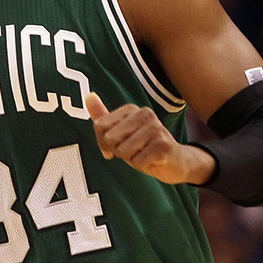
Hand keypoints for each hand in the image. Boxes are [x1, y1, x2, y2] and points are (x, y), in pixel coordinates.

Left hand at [85, 92, 213, 184]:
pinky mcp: (164, 145)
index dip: (103, 142)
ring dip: (131, 158)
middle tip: (133, 150)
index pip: (100, 126)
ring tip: (143, 154)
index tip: (116, 145)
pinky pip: (137, 161)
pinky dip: (141, 165)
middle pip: (110, 138)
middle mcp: (144, 114)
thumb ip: (103, 117)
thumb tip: (89, 96)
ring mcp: (156, 128)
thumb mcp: (120, 132)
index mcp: (131, 109)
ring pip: (123, 151)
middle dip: (117, 150)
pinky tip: (152, 160)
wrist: (174, 162)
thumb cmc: (143, 146)